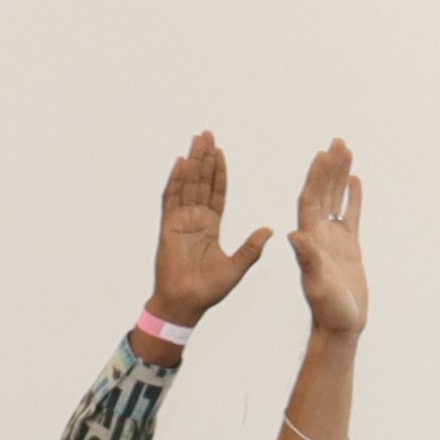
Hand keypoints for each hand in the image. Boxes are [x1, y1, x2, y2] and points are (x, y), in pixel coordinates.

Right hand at [146, 132, 268, 332]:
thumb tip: (270, 230)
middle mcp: (194, 220)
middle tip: (207, 134)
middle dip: (204, 158)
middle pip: (200, 182)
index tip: (220, 151)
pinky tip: (180, 163)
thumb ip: (251, 248)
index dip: (218, 172)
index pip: (216, 192)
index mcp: (210, 226)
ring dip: (192, 162)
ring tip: (196, 141)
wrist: (186, 304)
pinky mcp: (168, 228)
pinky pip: (172, 200)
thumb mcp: (237, 267)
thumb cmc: (208, 290)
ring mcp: (180, 222)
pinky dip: (175, 181)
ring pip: (187, 185)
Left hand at [285, 139, 365, 336]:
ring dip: (339, 175)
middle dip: (329, 167)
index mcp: (308, 238)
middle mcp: (317, 234)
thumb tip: (295, 235)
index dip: (316, 176)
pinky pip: (349, 215)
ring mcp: (333, 239)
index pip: (310, 199)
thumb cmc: (327, 309)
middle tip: (337, 141)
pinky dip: (352, 197)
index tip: (323, 154)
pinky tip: (354, 180)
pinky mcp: (348, 247)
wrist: (339, 326)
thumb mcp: (316, 283)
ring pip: (336, 199)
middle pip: (322, 192)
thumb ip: (307, 259)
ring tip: (346, 150)